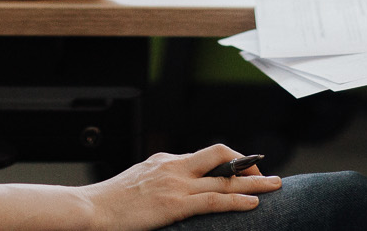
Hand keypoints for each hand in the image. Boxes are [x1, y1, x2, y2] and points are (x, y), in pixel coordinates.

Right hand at [82, 145, 279, 230]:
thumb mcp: (138, 184)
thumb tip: (173, 193)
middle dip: (247, 164)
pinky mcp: (174, 204)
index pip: (204, 156)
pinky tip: (253, 204)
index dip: (228, 162)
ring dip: (254, 182)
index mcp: (165, 161)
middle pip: (220, 156)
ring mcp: (175, 184)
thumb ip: (159, 183)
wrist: (91, 209)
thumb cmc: (109, 203)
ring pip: (224, 180)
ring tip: (275, 186)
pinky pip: (214, 201)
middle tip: (265, 174)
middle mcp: (174, 167)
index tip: (243, 170)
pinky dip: (237, 201)